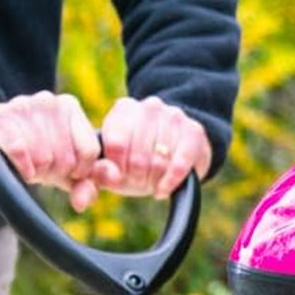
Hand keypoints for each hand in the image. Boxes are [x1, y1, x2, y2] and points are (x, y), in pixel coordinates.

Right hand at [0, 91, 101, 210]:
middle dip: (54, 173)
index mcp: (69, 106)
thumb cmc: (32, 154)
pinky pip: (19, 150)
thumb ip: (84, 184)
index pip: (90, 151)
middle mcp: (48, 100)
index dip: (79, 171)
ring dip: (35, 172)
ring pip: (43, 158)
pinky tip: (21, 170)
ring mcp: (23, 106)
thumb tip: (83, 203)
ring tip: (28, 164)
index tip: (66, 171)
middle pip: (66, 158)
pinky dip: (22, 167)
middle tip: (40, 167)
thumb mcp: (63, 169)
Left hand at [93, 95, 211, 200]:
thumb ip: (100, 173)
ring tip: (153, 180)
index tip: (121, 174)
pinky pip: (180, 163)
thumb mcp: (113, 169)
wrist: (175, 155)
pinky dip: (170, 182)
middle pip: (137, 155)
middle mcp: (149, 106)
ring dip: (154, 179)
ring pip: (159, 160)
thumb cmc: (136, 163)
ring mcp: (173, 115)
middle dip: (136, 176)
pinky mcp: (194, 131)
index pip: (116, 144)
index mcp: (124, 110)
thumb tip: (110, 174)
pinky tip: (164, 188)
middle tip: (139, 180)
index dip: (118, 168)